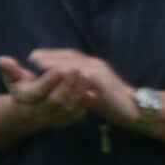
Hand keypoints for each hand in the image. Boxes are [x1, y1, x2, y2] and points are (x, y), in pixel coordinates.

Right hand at [0, 52, 84, 133]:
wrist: (29, 110)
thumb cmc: (23, 87)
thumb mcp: (14, 78)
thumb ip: (10, 69)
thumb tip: (1, 60)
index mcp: (25, 99)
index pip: (38, 92)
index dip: (50, 81)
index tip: (60, 67)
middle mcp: (37, 112)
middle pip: (55, 101)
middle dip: (67, 85)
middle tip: (76, 69)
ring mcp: (52, 119)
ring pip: (67, 108)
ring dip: (78, 93)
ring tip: (87, 76)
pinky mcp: (64, 121)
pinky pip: (76, 115)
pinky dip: (85, 104)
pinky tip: (91, 92)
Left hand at [19, 46, 134, 122]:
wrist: (131, 109)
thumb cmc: (110, 102)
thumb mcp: (89, 91)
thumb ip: (76, 85)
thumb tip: (60, 85)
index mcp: (91, 66)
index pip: (70, 56)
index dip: (52, 55)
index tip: (34, 56)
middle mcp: (95, 65)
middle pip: (70, 56)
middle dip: (50, 55)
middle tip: (32, 56)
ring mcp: (99, 71)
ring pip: (75, 63)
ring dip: (57, 62)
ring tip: (40, 63)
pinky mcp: (102, 80)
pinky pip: (84, 74)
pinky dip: (70, 72)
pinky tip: (57, 73)